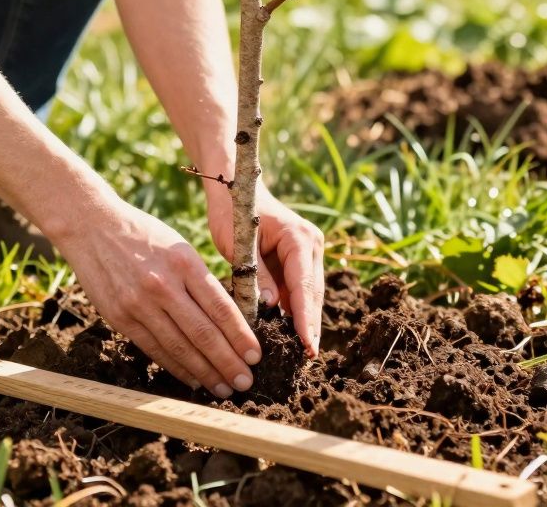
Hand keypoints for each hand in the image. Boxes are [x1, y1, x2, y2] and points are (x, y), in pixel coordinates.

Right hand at [52, 197, 261, 397]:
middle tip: (246, 382)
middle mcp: (163, 285)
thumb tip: (228, 319)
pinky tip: (193, 379)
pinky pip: (154, 349)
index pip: (220, 308)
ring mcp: (139, 303)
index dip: (241, 336)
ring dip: (205, 372)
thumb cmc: (144, 235)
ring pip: (180, 347)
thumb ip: (200, 280)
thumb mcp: (179, 247)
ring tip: (224, 388)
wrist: (91, 226)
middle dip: (228, 362)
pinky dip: (176, 367)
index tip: (256, 356)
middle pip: (203, 333)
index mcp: (185, 263)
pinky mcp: (120, 317)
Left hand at [206, 182, 324, 356]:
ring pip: (309, 294)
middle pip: (312, 293)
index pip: (304, 285)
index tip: (307, 344)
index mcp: (299, 238)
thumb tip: (271, 306)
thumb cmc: (233, 211)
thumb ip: (256, 273)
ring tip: (303, 353)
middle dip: (310, 326)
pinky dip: (295, 310)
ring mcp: (309, 251)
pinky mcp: (300, 259)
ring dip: (305, 321)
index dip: (305, 318)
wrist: (238, 188)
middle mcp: (311, 244)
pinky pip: (299, 289)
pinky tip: (290, 334)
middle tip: (308, 358)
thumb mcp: (238, 242)